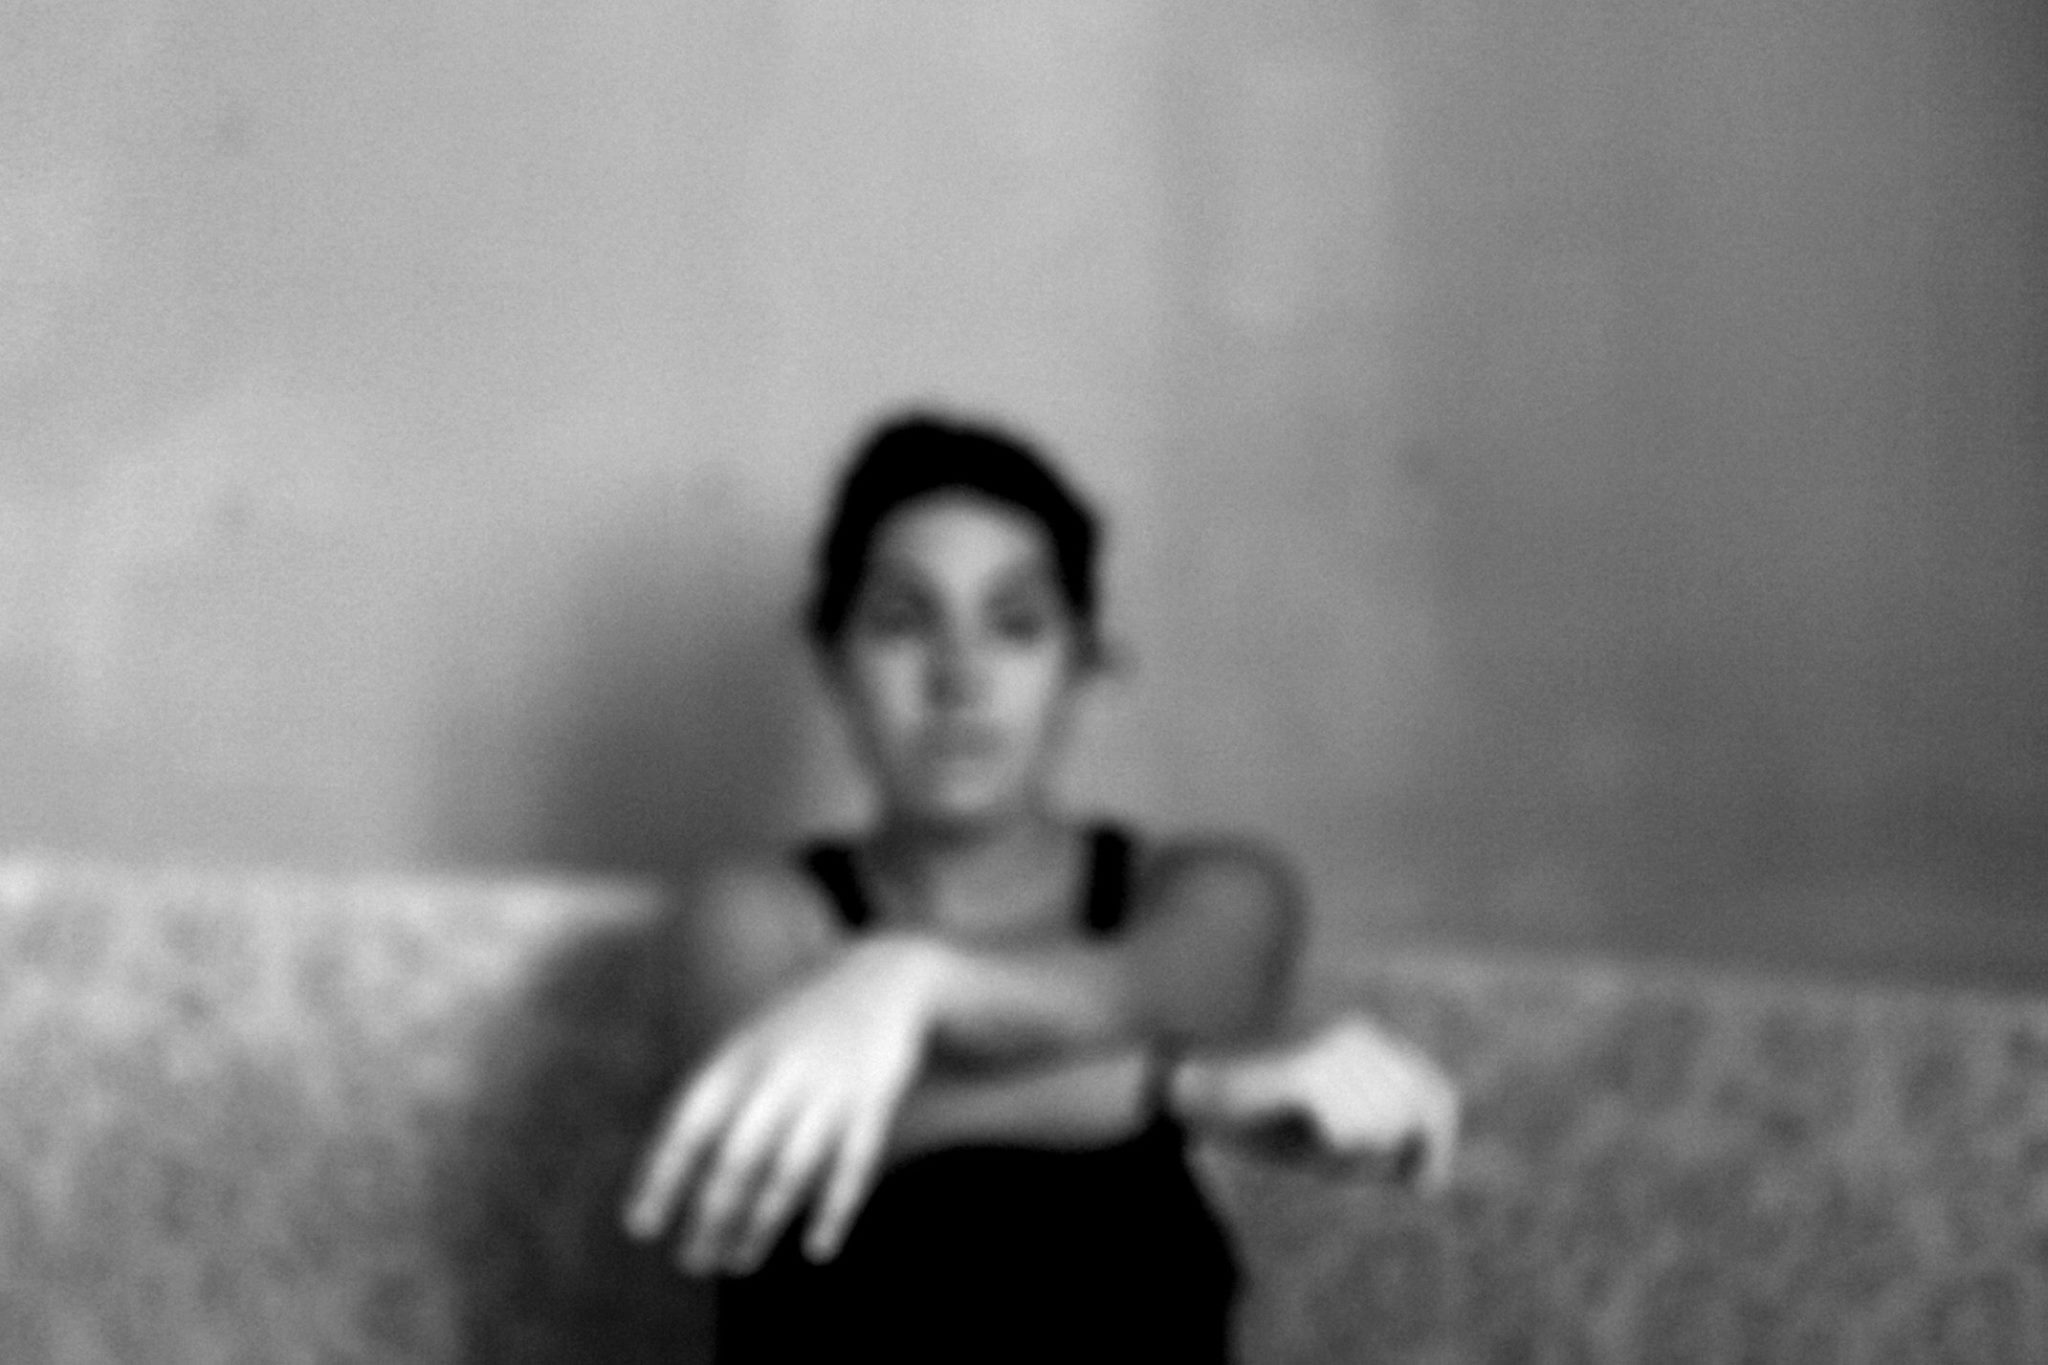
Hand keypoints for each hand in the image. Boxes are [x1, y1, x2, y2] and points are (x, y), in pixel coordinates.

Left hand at [621, 934, 946, 1273]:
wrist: (883, 977)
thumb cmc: (798, 1025)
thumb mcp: (747, 1043)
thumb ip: (714, 1100)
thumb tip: (667, 1178)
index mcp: (738, 1057)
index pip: (690, 1125)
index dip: (662, 1178)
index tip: (640, 1228)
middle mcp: (780, 1074)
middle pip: (737, 1159)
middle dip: (711, 1217)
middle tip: (692, 1262)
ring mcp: (830, 1090)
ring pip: (790, 1171)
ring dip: (761, 1225)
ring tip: (738, 1263)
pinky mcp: (873, 1104)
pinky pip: (852, 1168)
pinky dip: (833, 1212)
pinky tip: (816, 1250)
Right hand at [1181, 1014, 1459, 1188]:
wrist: (1193, 1087)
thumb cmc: (1262, 1118)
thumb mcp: (1333, 1137)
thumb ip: (1382, 1145)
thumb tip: (1429, 1180)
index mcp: (1372, 1042)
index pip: (1438, 1096)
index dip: (1436, 1146)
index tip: (1421, 1185)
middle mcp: (1362, 1036)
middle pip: (1414, 1119)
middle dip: (1384, 1154)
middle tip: (1333, 1152)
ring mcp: (1337, 1049)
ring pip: (1383, 1130)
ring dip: (1350, 1153)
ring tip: (1309, 1134)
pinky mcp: (1311, 1070)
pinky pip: (1349, 1134)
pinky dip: (1330, 1147)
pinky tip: (1302, 1129)